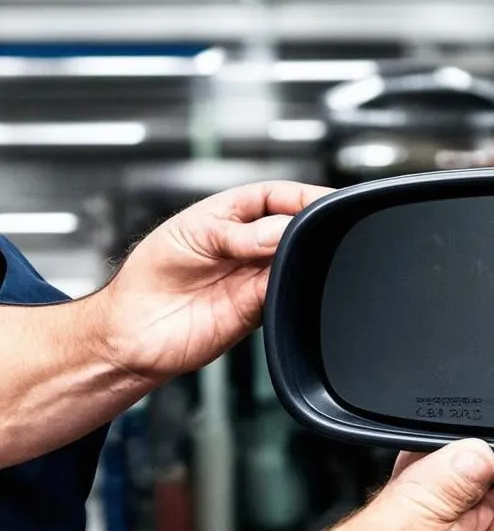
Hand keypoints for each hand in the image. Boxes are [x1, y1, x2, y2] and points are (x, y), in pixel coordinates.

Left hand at [100, 181, 331, 378]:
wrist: (133, 335)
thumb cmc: (146, 279)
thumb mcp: (190, 237)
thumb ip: (237, 234)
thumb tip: (281, 229)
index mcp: (230, 215)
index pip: (278, 196)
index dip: (303, 196)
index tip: (324, 200)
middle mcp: (248, 245)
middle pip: (294, 227)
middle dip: (309, 227)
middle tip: (312, 232)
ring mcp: (255, 276)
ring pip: (296, 261)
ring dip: (302, 259)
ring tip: (293, 258)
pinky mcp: (260, 308)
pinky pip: (288, 293)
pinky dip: (293, 288)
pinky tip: (285, 283)